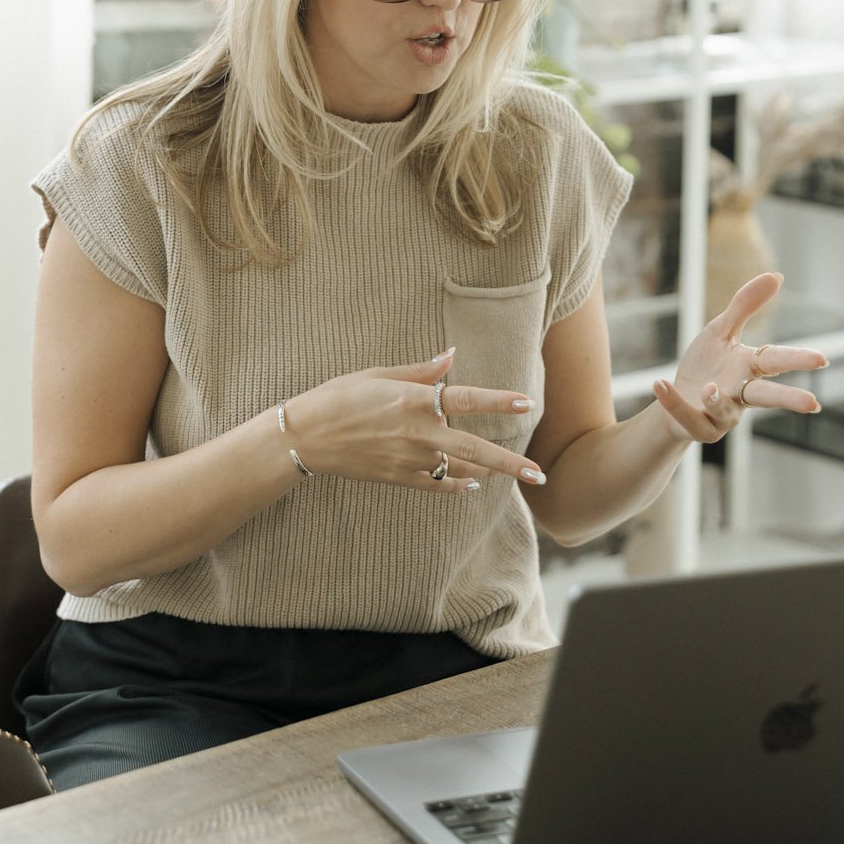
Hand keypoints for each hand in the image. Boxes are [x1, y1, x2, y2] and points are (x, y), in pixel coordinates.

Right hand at [286, 347, 544, 494]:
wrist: (304, 437)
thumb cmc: (337, 397)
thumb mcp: (377, 374)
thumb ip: (420, 372)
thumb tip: (451, 358)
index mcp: (414, 401)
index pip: (468, 399)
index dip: (500, 401)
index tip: (527, 403)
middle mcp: (418, 433)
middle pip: (475, 449)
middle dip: (510, 462)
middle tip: (539, 473)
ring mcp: (409, 460)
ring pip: (458, 468)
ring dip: (486, 472)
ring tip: (512, 475)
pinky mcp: (397, 478)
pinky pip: (435, 484)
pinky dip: (455, 485)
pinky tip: (471, 484)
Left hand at [652, 272, 828, 445]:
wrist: (672, 400)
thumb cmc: (706, 365)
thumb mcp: (722, 331)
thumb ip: (745, 306)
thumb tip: (776, 275)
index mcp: (749, 369)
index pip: (775, 361)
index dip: (797, 360)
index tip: (822, 359)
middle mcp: (740, 394)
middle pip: (766, 396)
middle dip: (788, 398)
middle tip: (812, 404)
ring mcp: (721, 414)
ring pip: (724, 411)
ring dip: (717, 400)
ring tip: (709, 388)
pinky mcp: (697, 427)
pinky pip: (687, 415)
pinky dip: (673, 401)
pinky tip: (660, 384)